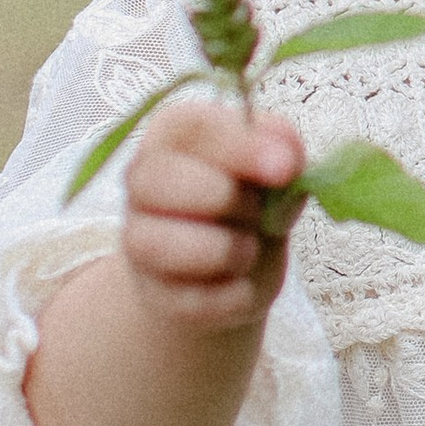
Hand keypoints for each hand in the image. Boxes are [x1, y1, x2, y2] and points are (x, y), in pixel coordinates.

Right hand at [119, 95, 305, 335]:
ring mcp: (137, 238)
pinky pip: (187, 298)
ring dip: (225, 250)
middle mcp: (142, 180)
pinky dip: (230, 296)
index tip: (285, 169)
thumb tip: (287, 157)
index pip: (191, 127)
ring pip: (158, 243)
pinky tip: (242, 283)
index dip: (240, 148)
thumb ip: (284, 149)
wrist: (239, 264)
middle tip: (257, 210)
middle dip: (226, 198)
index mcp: (173, 132)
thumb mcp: (276, 164)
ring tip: (248, 248)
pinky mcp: (152, 292)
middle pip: (159, 179)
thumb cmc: (255, 197)